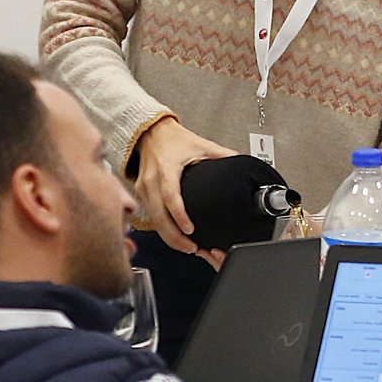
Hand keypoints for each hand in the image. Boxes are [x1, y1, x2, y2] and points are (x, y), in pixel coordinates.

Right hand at [132, 116, 237, 255]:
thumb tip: (240, 162)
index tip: (190, 229)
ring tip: (186, 247)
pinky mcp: (141, 195)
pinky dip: (162, 230)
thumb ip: (222, 154)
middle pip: (159, 216)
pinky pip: (150, 217)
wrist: (152, 133)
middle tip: (192, 248)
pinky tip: (174, 238)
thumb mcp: (200, 144)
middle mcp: (151, 180)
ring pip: (153, 220)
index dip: (179, 215)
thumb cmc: (173, 140)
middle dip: (174, 236)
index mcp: (166, 168)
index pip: (170, 196)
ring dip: (168, 237)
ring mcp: (143, 189)